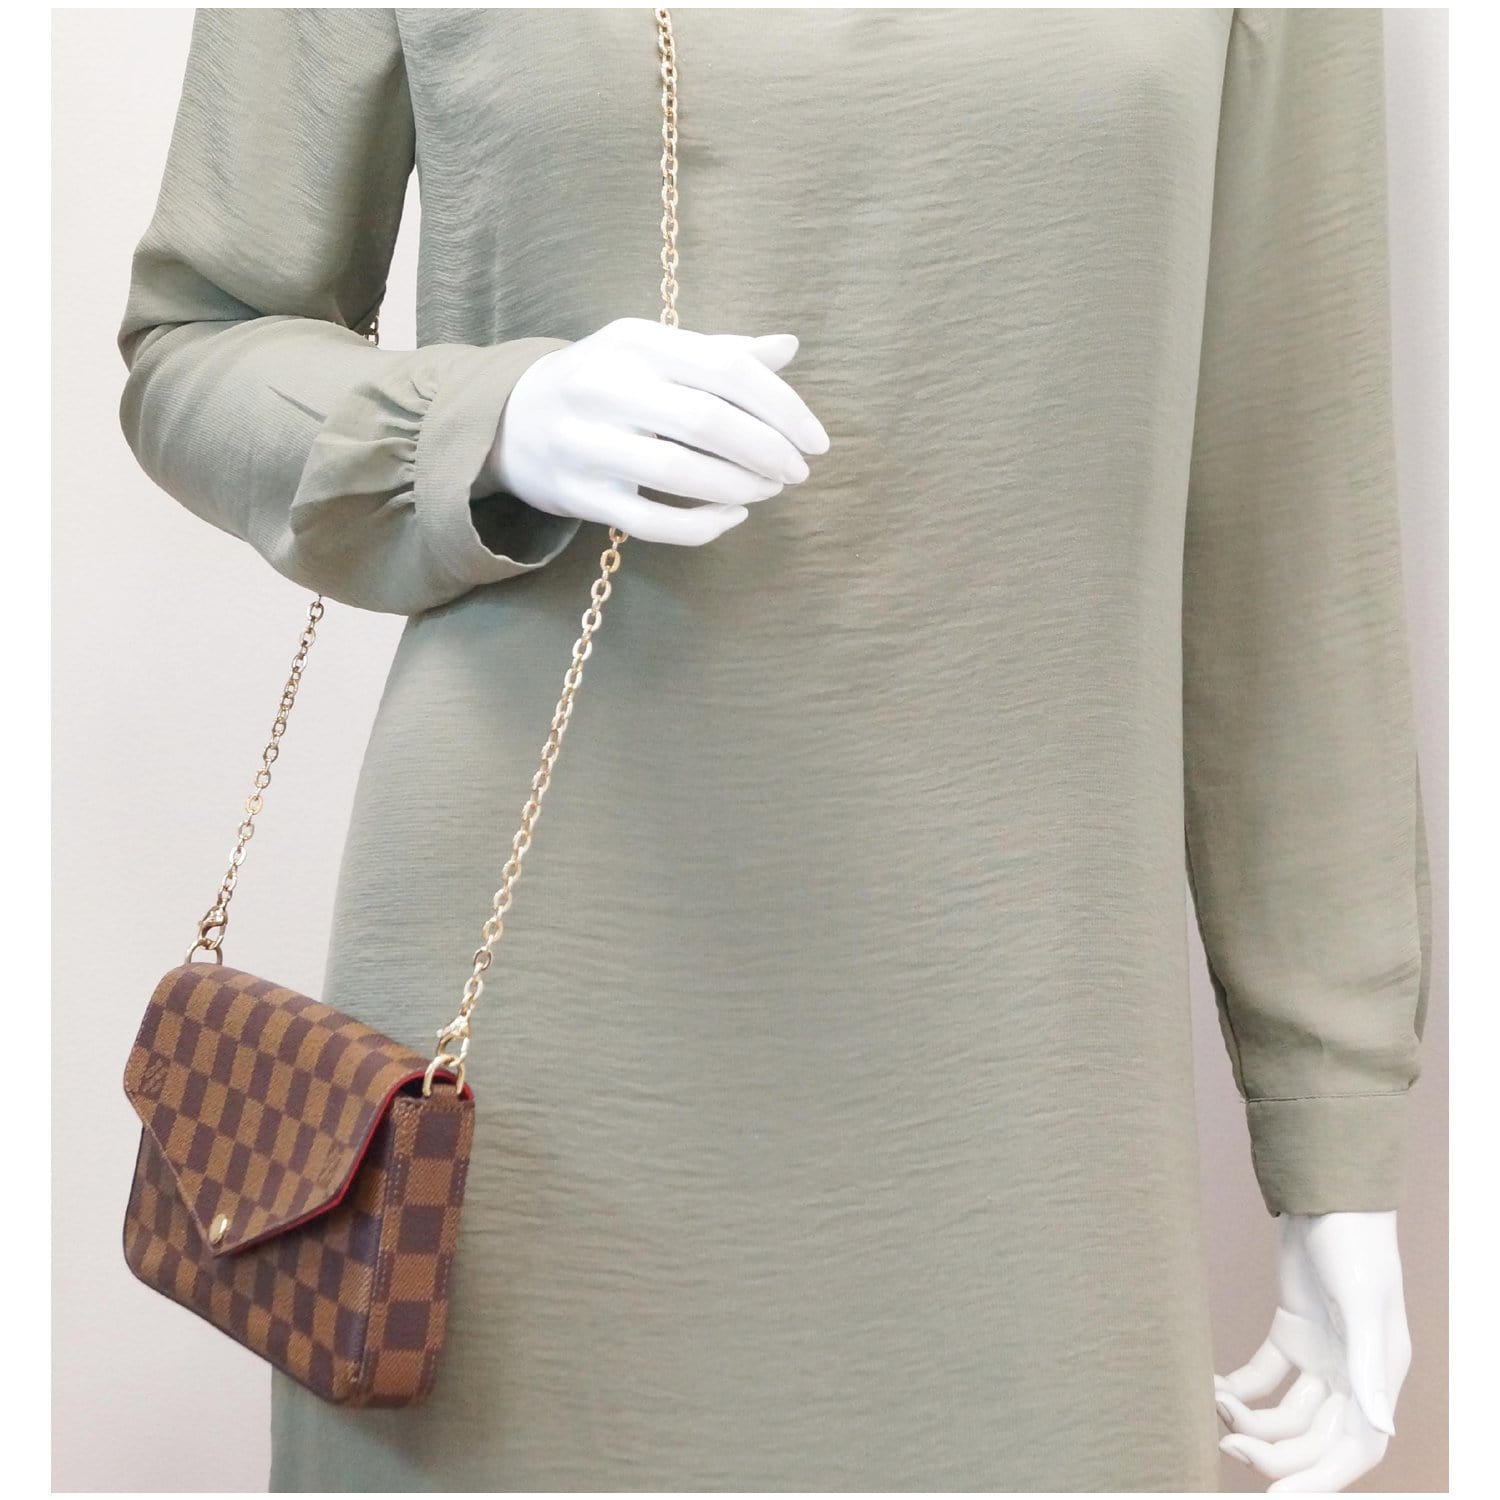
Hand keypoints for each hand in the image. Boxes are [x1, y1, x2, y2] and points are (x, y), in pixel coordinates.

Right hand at [487, 315, 830, 545]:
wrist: (510, 419)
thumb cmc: (604, 381)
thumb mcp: (651, 351)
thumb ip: (719, 352)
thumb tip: (789, 347)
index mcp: (634, 342)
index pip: (727, 369)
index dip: (782, 407)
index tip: (816, 440)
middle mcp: (606, 387)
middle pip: (707, 422)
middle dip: (767, 452)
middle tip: (797, 472)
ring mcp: (587, 445)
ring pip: (680, 475)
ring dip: (740, 487)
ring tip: (770, 490)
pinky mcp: (578, 496)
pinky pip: (652, 522)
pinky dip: (702, 525)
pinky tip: (732, 516)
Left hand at [1214, 1210, 1411, 1491]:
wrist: (1327, 1193)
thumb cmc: (1356, 1242)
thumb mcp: (1363, 1302)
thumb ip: (1368, 1368)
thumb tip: (1380, 1428)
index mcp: (1378, 1376)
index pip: (1355, 1450)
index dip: (1319, 1480)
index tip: (1276, 1498)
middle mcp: (1353, 1374)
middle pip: (1314, 1439)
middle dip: (1274, 1450)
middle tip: (1228, 1444)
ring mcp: (1321, 1355)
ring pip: (1286, 1413)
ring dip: (1252, 1418)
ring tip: (1216, 1403)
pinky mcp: (1292, 1331)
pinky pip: (1264, 1377)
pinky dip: (1240, 1387)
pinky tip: (1212, 1385)